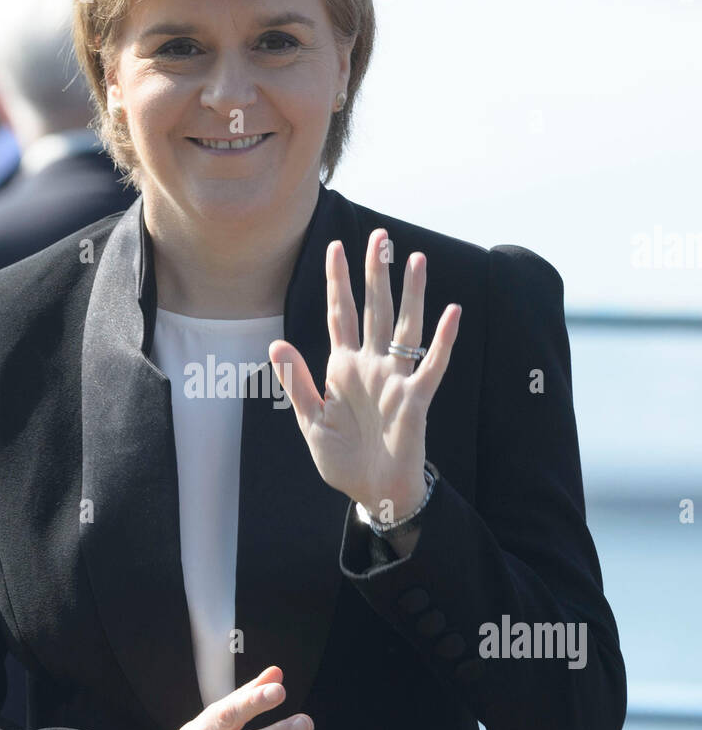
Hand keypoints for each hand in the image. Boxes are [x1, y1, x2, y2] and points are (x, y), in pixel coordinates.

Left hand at [269, 232, 459, 519]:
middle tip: (380, 237)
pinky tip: (452, 312)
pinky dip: (443, 340)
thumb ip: (297, 382)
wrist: (372, 493)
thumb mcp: (311, 421)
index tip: (334, 246)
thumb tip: (277, 342)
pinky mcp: (415, 400)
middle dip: (376, 274)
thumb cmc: (344, 460)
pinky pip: (432, 365)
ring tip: (416, 259)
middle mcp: (372, 365)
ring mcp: (395, 380)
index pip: (341, 315)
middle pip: (374, 310)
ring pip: (405, 327)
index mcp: (344, 368)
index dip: (338, 282)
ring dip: (411, 294)